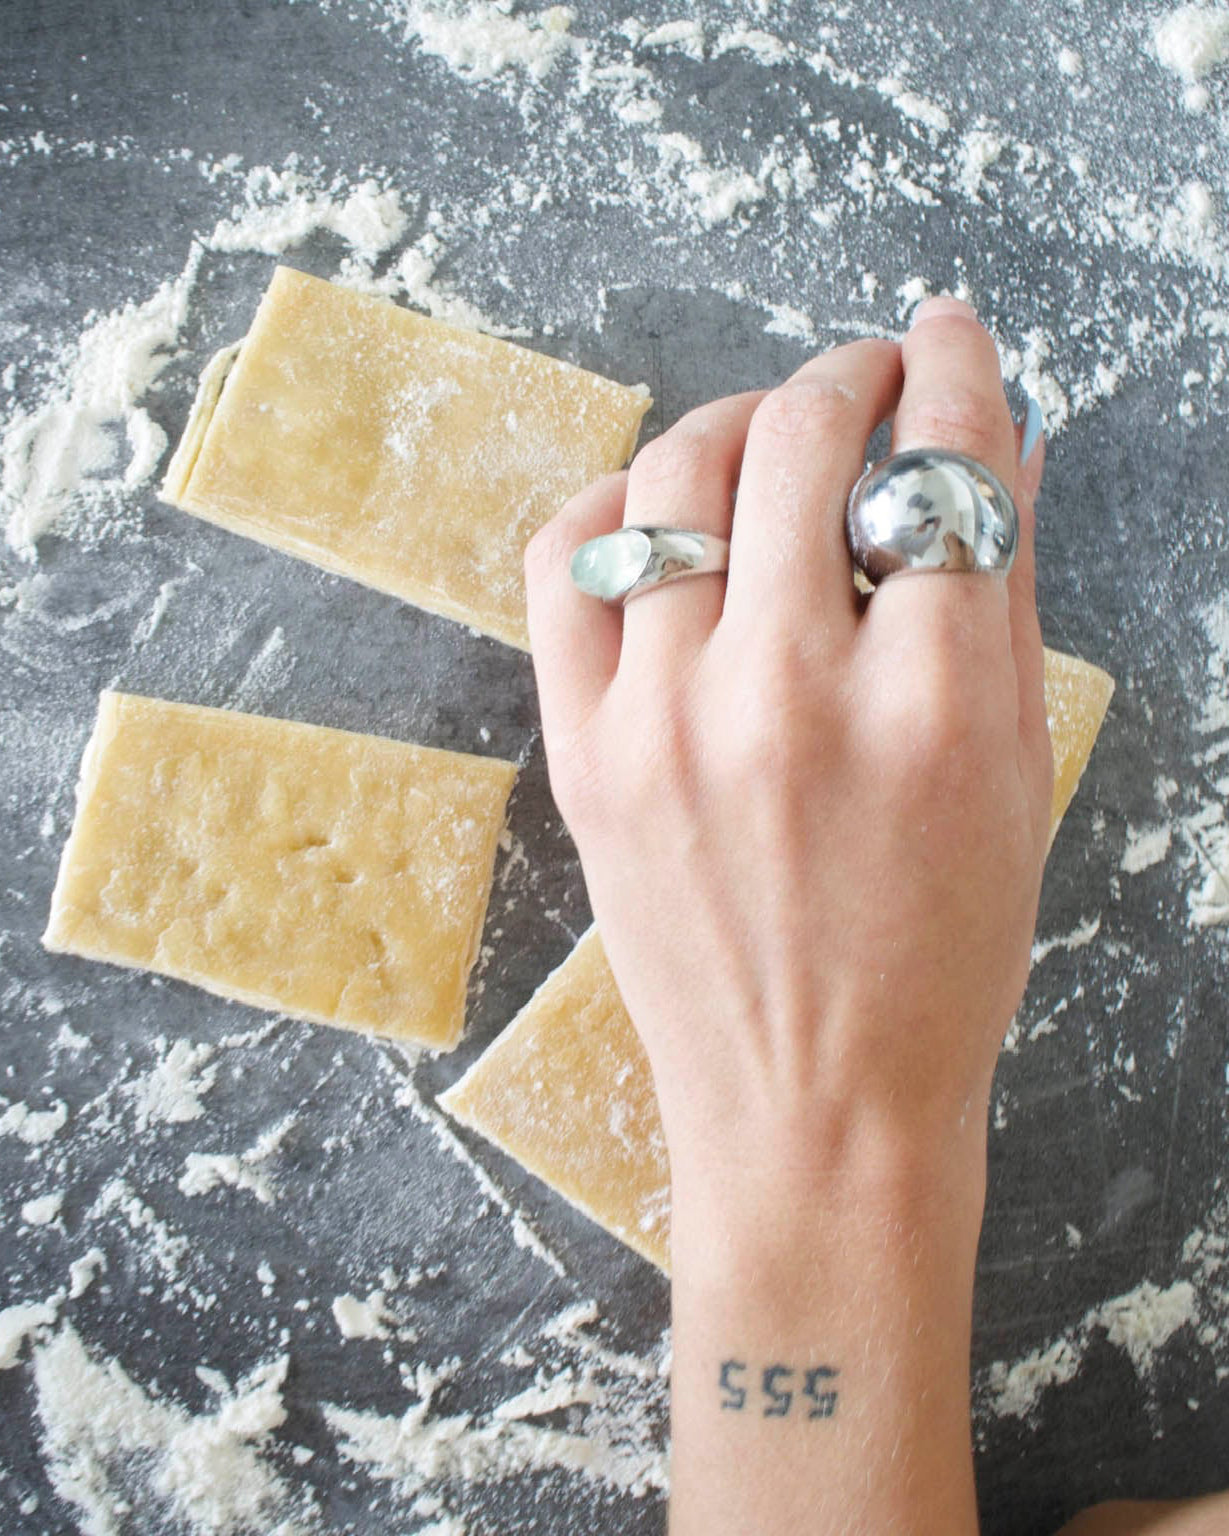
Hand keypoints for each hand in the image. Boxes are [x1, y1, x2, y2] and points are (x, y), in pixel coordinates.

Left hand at [526, 298, 1049, 1191]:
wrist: (813, 1108)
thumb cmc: (941, 959)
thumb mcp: (1014, 780)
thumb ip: (1005, 599)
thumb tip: (998, 449)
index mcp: (934, 706)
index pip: (947, 465)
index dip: (957, 367)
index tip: (950, 337)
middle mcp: (791, 695)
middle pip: (802, 438)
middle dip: (848, 375)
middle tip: (866, 382)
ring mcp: (667, 720)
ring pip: (678, 474)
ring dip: (735, 422)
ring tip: (766, 442)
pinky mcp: (583, 753)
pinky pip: (568, 560)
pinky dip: (616, 502)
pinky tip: (660, 512)